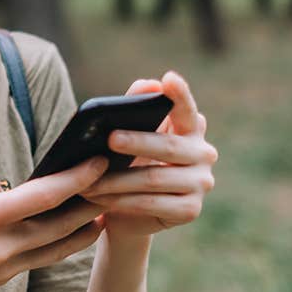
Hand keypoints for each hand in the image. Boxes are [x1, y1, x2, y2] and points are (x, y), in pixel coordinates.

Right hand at [0, 157, 111, 291]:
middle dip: (92, 199)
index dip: (74, 178)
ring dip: (86, 224)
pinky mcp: (3, 275)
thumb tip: (7, 181)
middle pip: (61, 224)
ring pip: (59, 246)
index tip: (96, 161)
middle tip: (116, 177)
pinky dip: (66, 240)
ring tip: (107, 201)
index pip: (42, 197)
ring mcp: (3, 266)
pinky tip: (79, 225)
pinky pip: (45, 257)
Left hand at [79, 70, 217, 238]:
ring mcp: (201, 183)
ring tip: (87, 179)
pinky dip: (120, 200)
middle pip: (169, 146)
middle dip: (137, 141)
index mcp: (191, 129)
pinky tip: (99, 198)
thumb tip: (148, 84)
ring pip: (153, 178)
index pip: (186, 109)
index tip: (168, 78)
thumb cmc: (129, 164)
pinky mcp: (191, 210)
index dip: (180, 94)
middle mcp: (204, 154)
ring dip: (116, 180)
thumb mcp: (129, 136)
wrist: (128, 213)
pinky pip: (150, 203)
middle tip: (110, 139)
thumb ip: (138, 109)